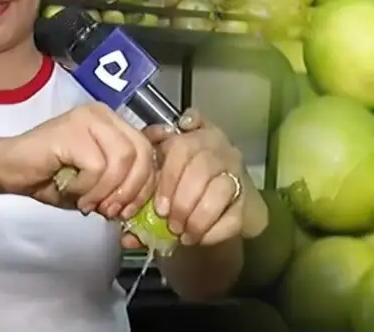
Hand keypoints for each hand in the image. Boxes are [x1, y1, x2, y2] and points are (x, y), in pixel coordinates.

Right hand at [0, 103, 154, 215]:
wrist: (6, 169)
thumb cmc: (50, 177)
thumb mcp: (96, 184)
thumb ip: (120, 185)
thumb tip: (141, 204)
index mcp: (115, 123)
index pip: (148, 151)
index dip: (145, 185)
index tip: (128, 210)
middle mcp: (105, 114)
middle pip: (141, 153)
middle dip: (131, 190)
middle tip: (110, 211)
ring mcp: (88, 118)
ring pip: (122, 159)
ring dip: (107, 191)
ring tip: (88, 204)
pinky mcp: (72, 130)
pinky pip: (96, 166)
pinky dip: (87, 188)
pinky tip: (71, 192)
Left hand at [122, 109, 245, 248]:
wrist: (220, 204)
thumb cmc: (183, 185)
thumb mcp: (162, 178)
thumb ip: (143, 193)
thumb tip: (126, 232)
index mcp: (193, 135)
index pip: (181, 144)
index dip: (168, 176)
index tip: (158, 205)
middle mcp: (219, 148)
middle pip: (202, 167)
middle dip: (182, 200)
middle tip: (169, 222)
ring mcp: (236, 173)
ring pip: (221, 189)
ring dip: (197, 216)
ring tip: (182, 232)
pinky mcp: (248, 202)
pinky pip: (232, 216)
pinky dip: (212, 231)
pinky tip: (197, 238)